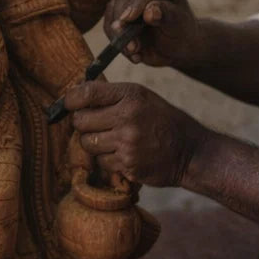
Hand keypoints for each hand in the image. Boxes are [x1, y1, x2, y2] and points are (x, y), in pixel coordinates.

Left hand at [64, 80, 208, 186]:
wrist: (190, 151)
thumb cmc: (162, 121)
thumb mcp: (142, 98)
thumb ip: (112, 96)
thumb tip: (75, 95)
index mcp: (131, 95)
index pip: (86, 93)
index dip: (70, 100)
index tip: (68, 104)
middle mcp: (128, 117)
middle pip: (81, 121)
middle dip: (82, 124)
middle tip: (92, 125)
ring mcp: (127, 143)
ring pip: (88, 144)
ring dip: (94, 144)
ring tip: (111, 140)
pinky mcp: (128, 165)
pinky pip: (101, 162)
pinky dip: (107, 160)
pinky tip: (122, 154)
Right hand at [105, 0, 200, 69]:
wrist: (174, 45)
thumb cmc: (181, 29)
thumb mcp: (179, 24)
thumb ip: (167, 15)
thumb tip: (150, 11)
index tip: (131, 18)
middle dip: (126, 24)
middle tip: (133, 45)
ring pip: (113, 13)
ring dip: (121, 36)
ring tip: (135, 53)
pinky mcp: (115, 13)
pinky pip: (109, 27)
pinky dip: (118, 43)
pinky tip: (134, 55)